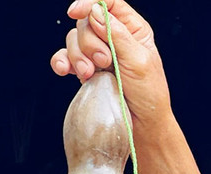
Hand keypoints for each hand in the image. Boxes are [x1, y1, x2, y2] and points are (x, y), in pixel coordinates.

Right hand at [50, 0, 168, 123]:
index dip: (89, 2)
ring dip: (78, 55)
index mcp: (132, 29)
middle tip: (104, 62)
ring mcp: (99, 53)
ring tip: (90, 74)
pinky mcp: (87, 70)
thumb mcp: (140, 61)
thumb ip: (117, 35)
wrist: (142, 124)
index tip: (76, 12)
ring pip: (74, 39)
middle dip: (90, 41)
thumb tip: (96, 11)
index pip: (107, 2)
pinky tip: (63, 70)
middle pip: (86, 21)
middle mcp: (113, 37)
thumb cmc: (149, 94)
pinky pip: (65, 57)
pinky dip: (61, 61)